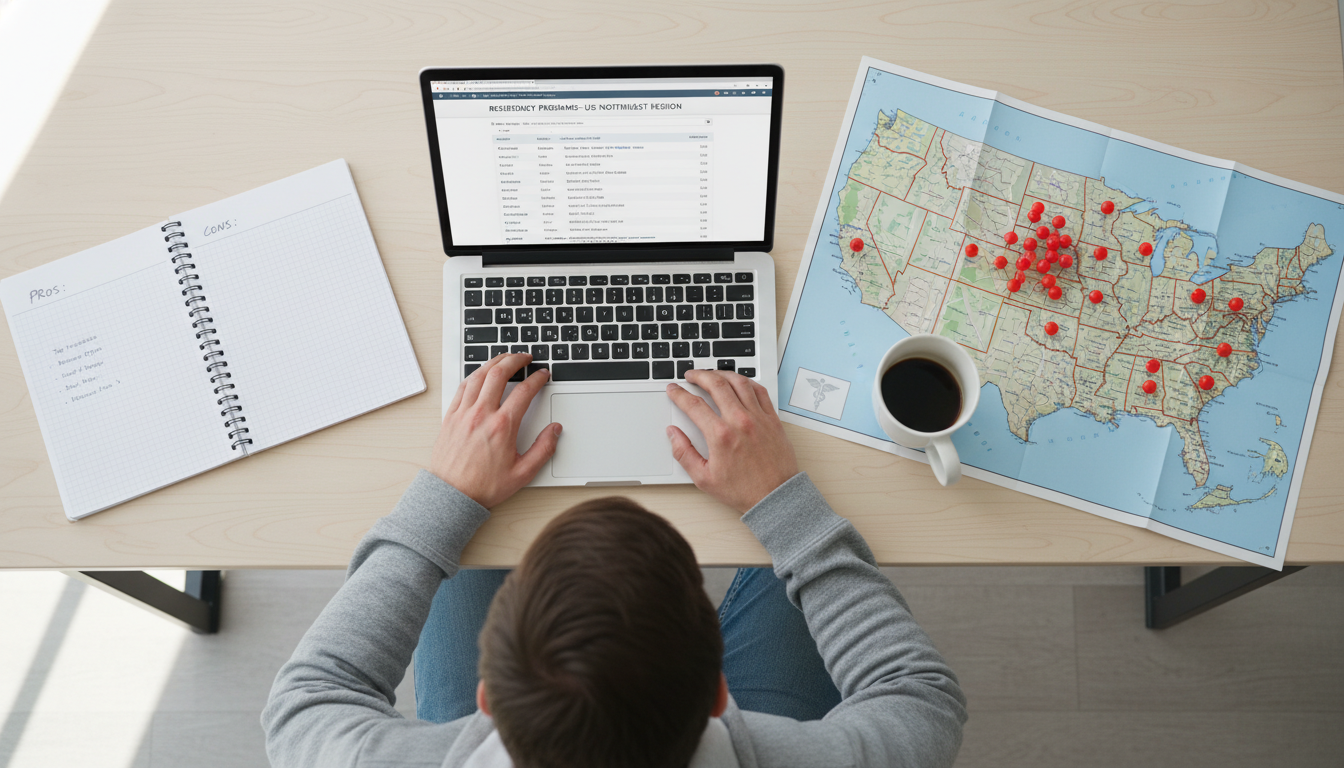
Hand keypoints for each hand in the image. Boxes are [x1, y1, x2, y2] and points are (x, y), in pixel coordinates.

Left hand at [432, 353, 559, 507]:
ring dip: (494, 362)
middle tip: (525, 357)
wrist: (452, 495)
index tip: (543, 375)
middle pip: (499, 373)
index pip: (524, 391)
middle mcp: (481, 414)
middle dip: (515, 359)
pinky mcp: (451, 416)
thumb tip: (555, 430)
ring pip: (479, 375)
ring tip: (504, 358)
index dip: (537, 378)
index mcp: (502, 426)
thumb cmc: (483, 486)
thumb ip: (543, 449)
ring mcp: (463, 413)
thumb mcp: (522, 473)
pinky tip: (481, 373)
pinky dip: (474, 375)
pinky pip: (462, 387)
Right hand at [665, 369, 798, 512]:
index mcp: (720, 435)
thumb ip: (684, 453)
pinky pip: (759, 390)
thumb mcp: (704, 478)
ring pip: (738, 382)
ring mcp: (758, 418)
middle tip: (690, 375)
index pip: (693, 405)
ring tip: (712, 374)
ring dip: (722, 373)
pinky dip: (746, 382)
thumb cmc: (743, 490)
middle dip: (699, 375)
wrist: (775, 497)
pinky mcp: (772, 419)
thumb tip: (673, 434)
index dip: (679, 394)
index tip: (673, 390)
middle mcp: (740, 421)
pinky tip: (738, 382)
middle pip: (715, 384)